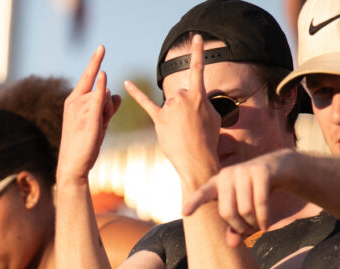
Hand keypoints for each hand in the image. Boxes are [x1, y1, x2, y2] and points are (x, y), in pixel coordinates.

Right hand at [58, 45, 121, 183]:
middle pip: (103, 90)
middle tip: (99, 126)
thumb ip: (107, 107)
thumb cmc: (84, 145)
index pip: (88, 76)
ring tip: (97, 130)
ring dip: (109, 113)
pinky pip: (99, 96)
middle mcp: (75, 101)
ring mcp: (80, 108)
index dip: (95, 61)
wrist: (73, 165)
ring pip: (107, 98)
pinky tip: (103, 77)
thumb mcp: (97, 123)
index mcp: (73, 101)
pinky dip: (101, 87)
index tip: (102, 46)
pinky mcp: (88, 116)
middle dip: (108, 106)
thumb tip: (118, 94)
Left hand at [124, 34, 219, 189]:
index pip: (198, 69)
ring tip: (181, 131)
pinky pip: (145, 103)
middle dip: (184, 109)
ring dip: (173, 117)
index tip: (196, 38)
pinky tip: (126, 83)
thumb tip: (197, 100)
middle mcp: (182, 98)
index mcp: (198, 95)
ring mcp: (169, 108)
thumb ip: (203, 102)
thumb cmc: (208, 138)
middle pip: (179, 95)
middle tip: (190, 125)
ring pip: (169, 105)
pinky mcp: (158, 119)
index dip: (198, 52)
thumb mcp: (213, 115)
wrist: (197, 158)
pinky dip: (135, 93)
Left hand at [184, 150, 295, 244]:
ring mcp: (244, 171)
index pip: (202, 194)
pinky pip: (260, 203)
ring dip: (254, 224)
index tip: (184, 213)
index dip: (194, 203)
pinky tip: (266, 226)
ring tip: (259, 227)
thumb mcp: (243, 208)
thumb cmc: (256, 191)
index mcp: (217, 183)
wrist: (282, 167)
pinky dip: (264, 218)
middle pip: (227, 212)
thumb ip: (235, 226)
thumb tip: (231, 245)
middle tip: (249, 231)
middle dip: (239, 227)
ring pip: (245, 210)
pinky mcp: (262, 172)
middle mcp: (227, 174)